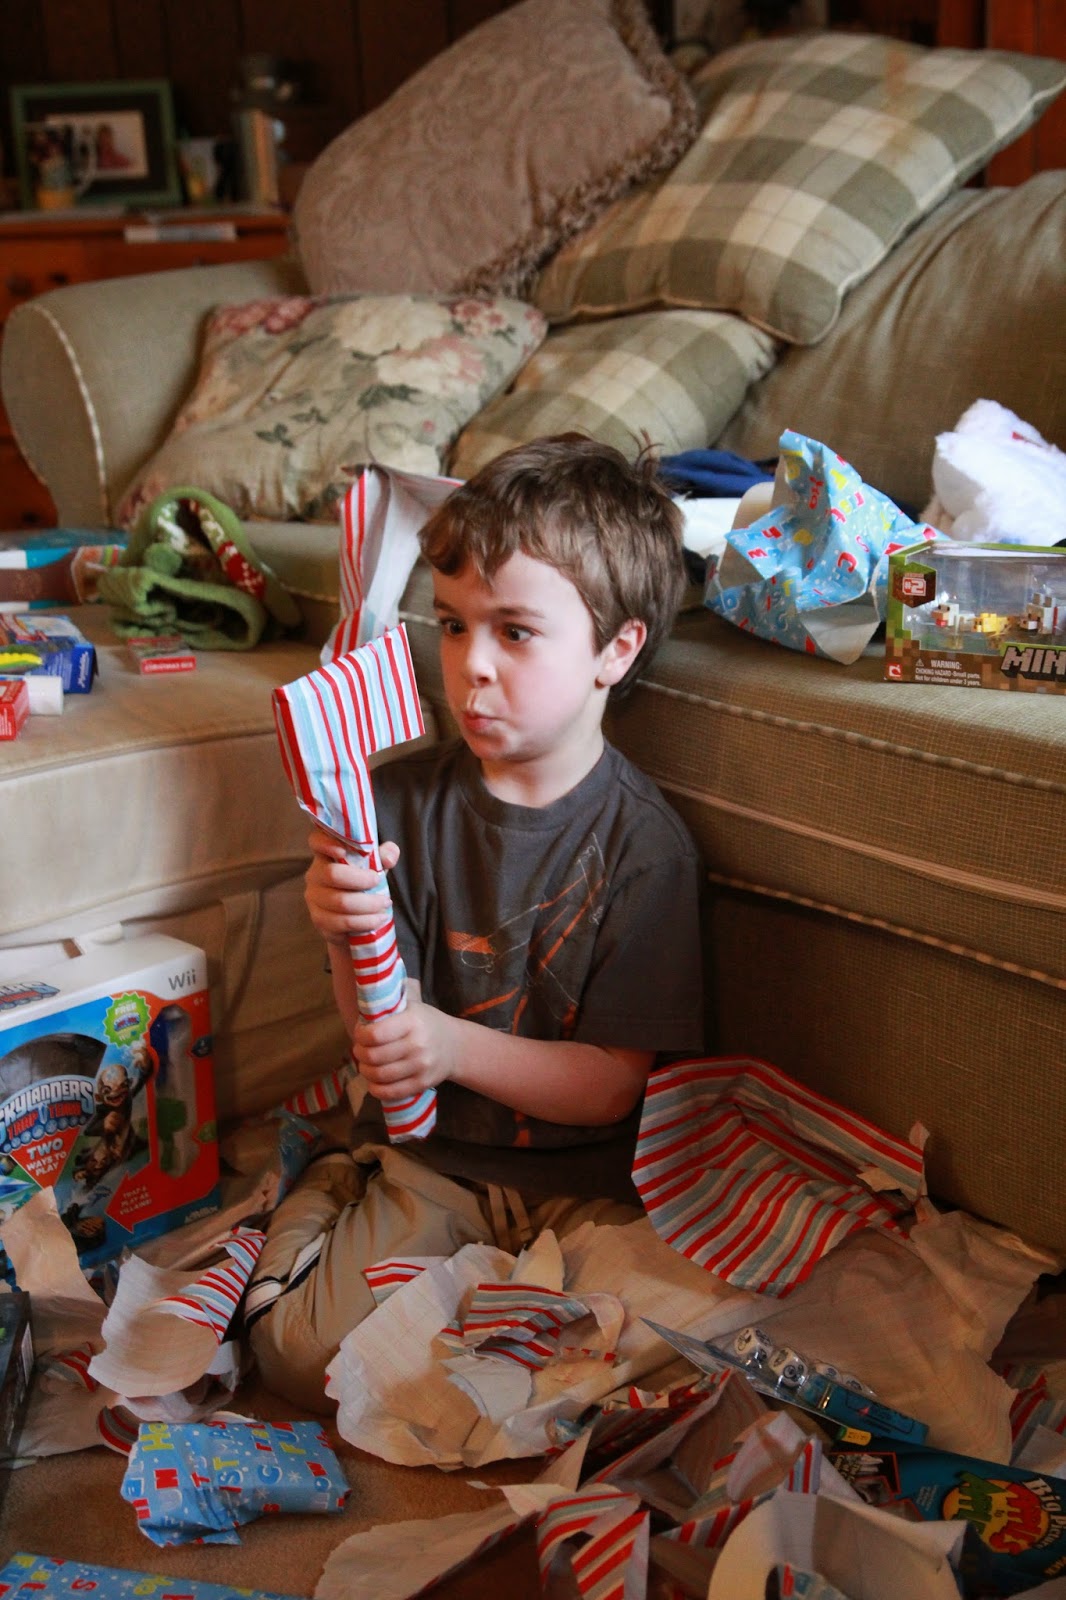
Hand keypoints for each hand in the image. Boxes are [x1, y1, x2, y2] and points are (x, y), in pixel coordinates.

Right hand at [304, 826, 399, 946]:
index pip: (316, 842)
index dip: (326, 844)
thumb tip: (389, 856)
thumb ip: (383, 856)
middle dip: (361, 879)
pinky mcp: (320, 922)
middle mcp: (315, 876)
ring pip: (341, 902)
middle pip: (333, 875)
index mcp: (326, 856)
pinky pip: (343, 923)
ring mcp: (314, 900)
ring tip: (385, 904)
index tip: (343, 851)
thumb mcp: (375, 868)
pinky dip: (365, 922)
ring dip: (369, 904)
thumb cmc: (363, 886)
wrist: (355, 920)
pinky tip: (378, 919)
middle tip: (379, 882)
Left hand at [352, 989, 458, 1103]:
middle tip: (359, 1050)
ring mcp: (421, 1066)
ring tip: (366, 1064)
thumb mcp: (411, 1007)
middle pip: (374, 1056)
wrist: (455, 1046)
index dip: (360, 1036)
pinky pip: (391, 1092)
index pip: (375, 1034)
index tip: (359, 1034)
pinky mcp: (422, 1083)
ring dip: (365, 1071)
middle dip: (359, 1054)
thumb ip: (389, 1009)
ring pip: (379, 1075)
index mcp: (412, 1021)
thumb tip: (360, 1012)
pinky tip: (373, 1082)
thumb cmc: (426, 1024)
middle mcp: (417, 1044)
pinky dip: (376, 1089)